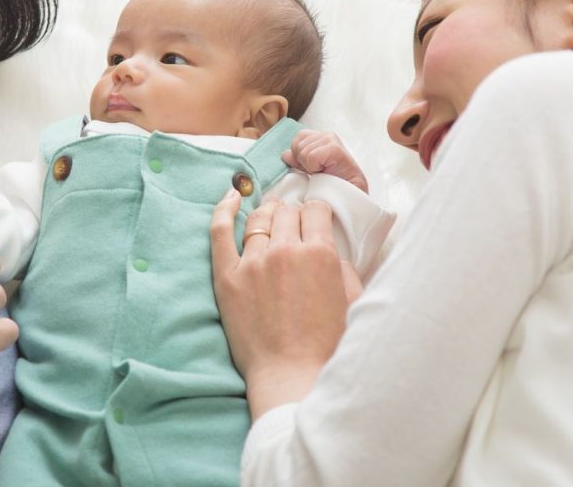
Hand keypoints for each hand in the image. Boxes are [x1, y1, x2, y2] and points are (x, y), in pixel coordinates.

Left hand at [210, 191, 359, 419]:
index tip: (315, 219)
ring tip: (270, 216)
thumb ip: (343, 268)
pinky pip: (220, 230)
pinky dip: (224, 209)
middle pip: (287, 212)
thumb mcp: (352, 301)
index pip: (316, 210)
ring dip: (268, 214)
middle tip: (294, 224)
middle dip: (294, 215)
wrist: (291, 375)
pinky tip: (231, 196)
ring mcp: (252, 262)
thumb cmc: (326, 346)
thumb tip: (329, 252)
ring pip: (259, 218)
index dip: (317, 213)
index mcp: (320, 253)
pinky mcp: (227, 276)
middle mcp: (285, 250)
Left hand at [282, 129, 368, 191]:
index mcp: (320, 137)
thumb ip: (298, 160)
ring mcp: (331, 139)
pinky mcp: (335, 148)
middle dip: (303, 162)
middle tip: (319, 171)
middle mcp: (326, 135)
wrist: (350, 195)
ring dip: (309, 166)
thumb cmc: (332, 183)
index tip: (313, 168)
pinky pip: (310, 157)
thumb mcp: (310, 169)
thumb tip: (285, 154)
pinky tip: (325, 172)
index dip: (299, 157)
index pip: (297, 139)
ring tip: (323, 172)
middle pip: (296, 145)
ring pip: (302, 151)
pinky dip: (315, 168)